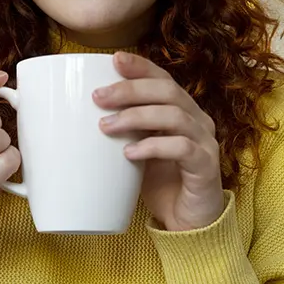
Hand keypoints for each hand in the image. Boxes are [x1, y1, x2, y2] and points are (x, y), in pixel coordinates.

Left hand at [95, 52, 225, 231]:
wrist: (188, 224)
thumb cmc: (161, 184)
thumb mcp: (137, 151)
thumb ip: (123, 132)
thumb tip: (77, 117)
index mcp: (182, 112)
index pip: (164, 79)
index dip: (141, 67)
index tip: (114, 59)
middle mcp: (197, 121)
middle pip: (168, 91)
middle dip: (131, 89)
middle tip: (98, 97)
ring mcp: (205, 142)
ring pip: (175, 115)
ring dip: (136, 116)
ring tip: (106, 126)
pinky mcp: (206, 167)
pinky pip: (181, 148)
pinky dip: (153, 147)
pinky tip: (129, 154)